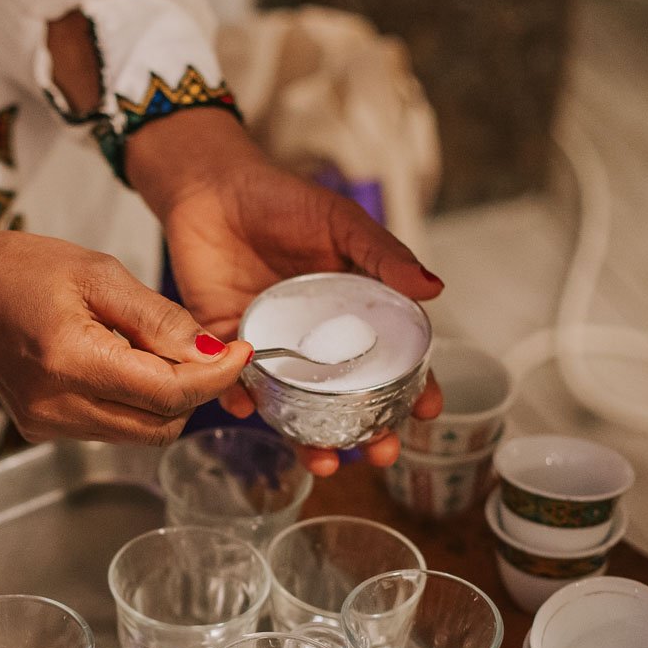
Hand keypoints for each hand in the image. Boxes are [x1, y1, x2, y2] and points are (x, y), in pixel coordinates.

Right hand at [0, 228, 250, 445]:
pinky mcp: (44, 432)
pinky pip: (112, 430)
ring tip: (152, 352)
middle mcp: (59, 406)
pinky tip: (120, 366)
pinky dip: (132, 404)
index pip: (169, 393)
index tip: (239, 352)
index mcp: (72, 360)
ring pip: (141, 434)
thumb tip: (211, 352)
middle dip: (193, 390)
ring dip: (164, 399)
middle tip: (198, 348)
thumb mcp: (99, 273)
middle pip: (162, 424)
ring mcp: (50, 425)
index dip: (216, 377)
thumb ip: (159, 318)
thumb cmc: (23, 270)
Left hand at [127, 110, 444, 474]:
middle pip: (345, 398)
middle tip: (381, 453)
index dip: (412, 389)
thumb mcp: (340, 223)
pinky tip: (248, 408)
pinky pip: (231, 383)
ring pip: (294, 406)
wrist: (211, 187)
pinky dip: (239, 399)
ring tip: (324, 460)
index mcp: (350, 314)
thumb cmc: (281, 200)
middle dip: (366, 433)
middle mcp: (313, 340)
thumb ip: (382, 256)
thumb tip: (435, 289)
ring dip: (309, 438)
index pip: (389, 360)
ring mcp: (271, 346)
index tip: (428, 413)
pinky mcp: (223, 343)